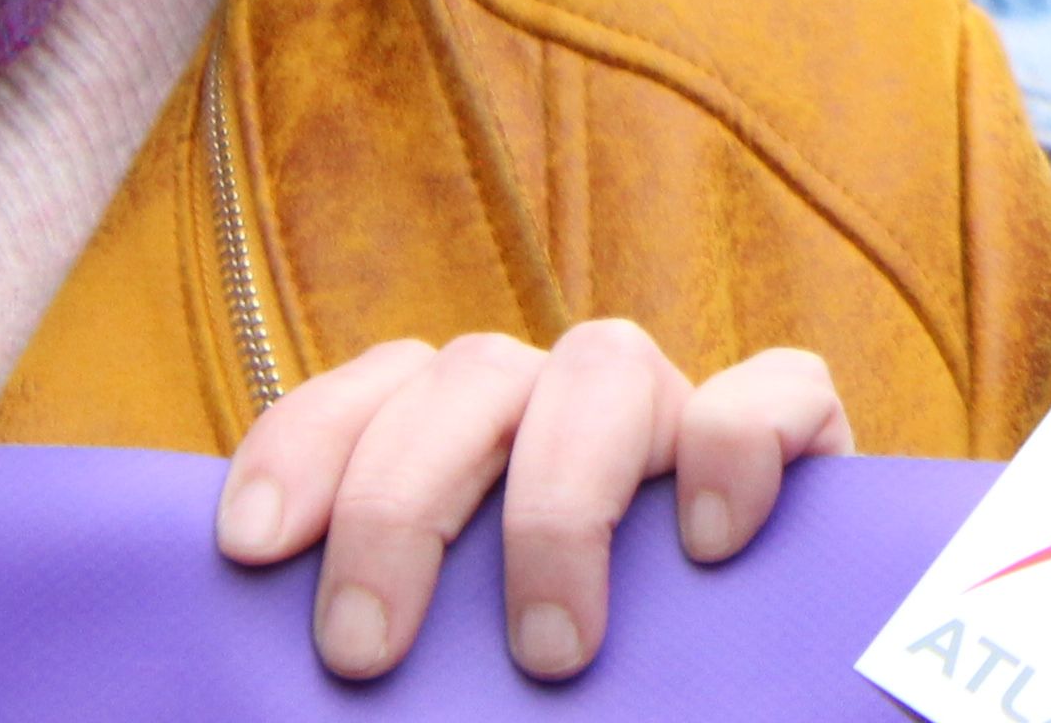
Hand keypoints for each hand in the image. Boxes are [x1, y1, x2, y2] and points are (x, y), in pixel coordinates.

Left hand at [212, 324, 850, 682]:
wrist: (746, 700)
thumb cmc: (543, 709)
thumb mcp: (441, 680)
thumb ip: (387, 668)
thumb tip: (276, 707)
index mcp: (466, 441)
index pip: (369, 393)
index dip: (300, 445)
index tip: (252, 551)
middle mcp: (562, 408)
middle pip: (468, 376)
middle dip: (399, 506)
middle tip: (362, 657)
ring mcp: (678, 412)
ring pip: (604, 363)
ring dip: (555, 502)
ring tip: (551, 654)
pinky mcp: (798, 438)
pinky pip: (778, 390)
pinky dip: (738, 449)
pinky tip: (709, 545)